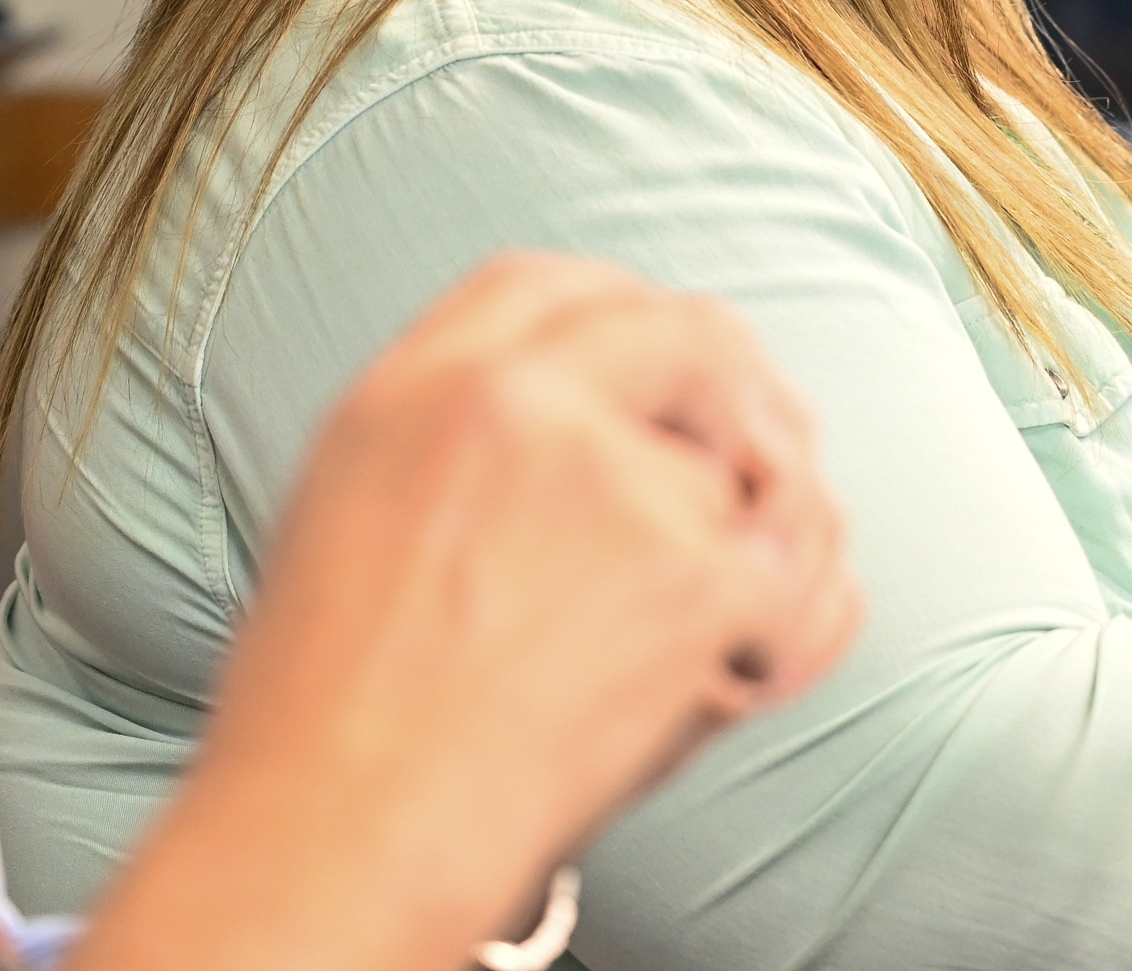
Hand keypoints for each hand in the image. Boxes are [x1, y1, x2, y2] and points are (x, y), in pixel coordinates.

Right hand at [69, 254, 858, 970]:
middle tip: (770, 467)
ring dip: (765, 542)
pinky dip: (793, 631)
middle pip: (685, 334)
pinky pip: (801, 568)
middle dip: (746, 398)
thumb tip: (581, 418)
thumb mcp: (348, 523)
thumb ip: (455, 442)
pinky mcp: (687, 566)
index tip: (673, 371)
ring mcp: (608, 474)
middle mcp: (511, 400)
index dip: (628, 318)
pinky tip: (748, 675)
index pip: (550, 288)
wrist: (336, 843)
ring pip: (753, 467)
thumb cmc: (330, 731)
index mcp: (413, 388)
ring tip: (726, 627)